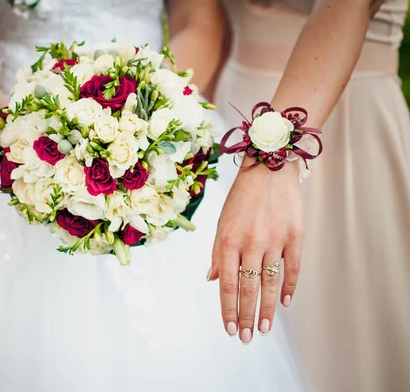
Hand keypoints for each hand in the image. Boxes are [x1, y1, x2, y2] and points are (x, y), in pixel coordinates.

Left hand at [207, 159, 302, 342]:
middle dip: (246, 316)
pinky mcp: (295, 235)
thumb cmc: (240, 198)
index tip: (229, 329)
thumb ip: (217, 253)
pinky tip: (285, 303)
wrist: (269, 168)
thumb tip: (211, 280)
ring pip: (270, 282)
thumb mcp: (222, 223)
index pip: (227, 284)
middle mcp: (251, 243)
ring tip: (264, 329)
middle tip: (246, 338)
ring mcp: (275, 240)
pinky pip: (292, 267)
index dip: (227, 309)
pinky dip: (289, 286)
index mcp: (228, 241)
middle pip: (248, 288)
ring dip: (267, 309)